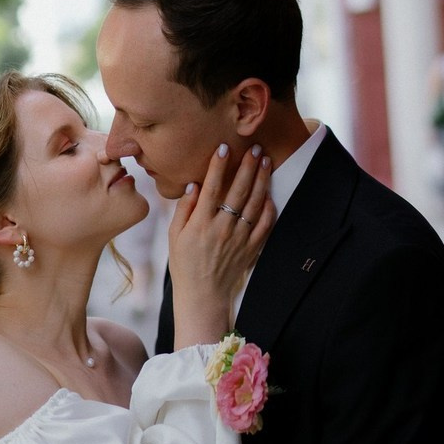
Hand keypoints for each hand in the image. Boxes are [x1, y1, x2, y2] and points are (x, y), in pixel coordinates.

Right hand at [168, 143, 274, 347]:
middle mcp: (222, 229)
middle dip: (248, 166)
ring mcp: (239, 239)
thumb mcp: (174, 236)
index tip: (224, 147)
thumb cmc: (184, 264)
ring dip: (261, 180)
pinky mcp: (251, 248)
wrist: (203, 296)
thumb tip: (194, 184)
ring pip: (254, 203)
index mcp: (200, 224)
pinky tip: (269, 192)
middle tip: (255, 147)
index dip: (218, 166)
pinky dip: (268, 207)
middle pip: (238, 191)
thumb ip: (184, 209)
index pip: (212, 188)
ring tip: (266, 160)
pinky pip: (264, 224)